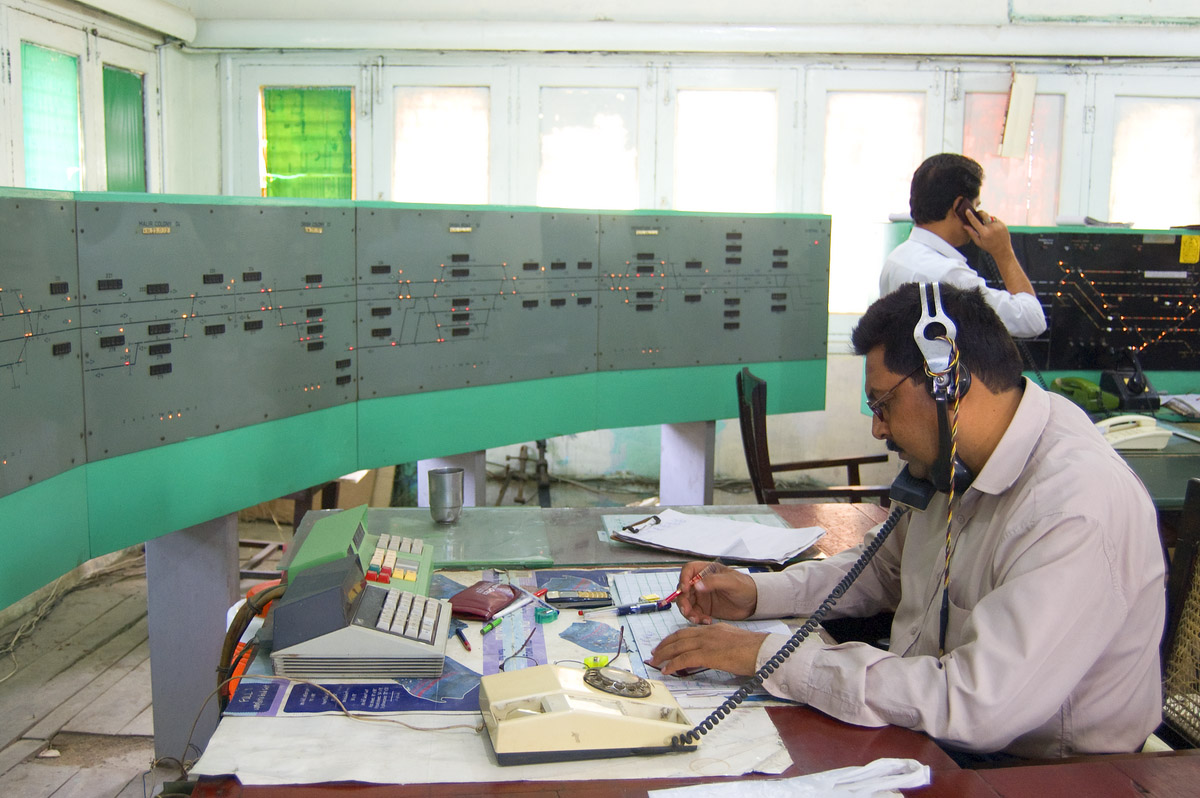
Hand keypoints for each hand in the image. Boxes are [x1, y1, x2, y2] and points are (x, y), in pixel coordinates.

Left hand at [647, 623, 766, 676]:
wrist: (762, 651)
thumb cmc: (753, 650)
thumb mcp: (733, 642)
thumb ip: (719, 644)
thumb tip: (711, 654)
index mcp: (714, 628)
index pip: (688, 631)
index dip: (674, 638)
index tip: (667, 644)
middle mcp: (707, 632)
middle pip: (679, 637)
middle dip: (665, 645)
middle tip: (655, 653)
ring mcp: (706, 642)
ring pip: (678, 646)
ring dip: (664, 654)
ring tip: (656, 662)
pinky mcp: (707, 654)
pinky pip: (684, 659)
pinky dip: (672, 664)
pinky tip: (666, 670)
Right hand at [673, 561, 757, 623]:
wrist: (753, 602)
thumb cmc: (745, 586)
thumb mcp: (731, 582)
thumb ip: (714, 581)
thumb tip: (696, 585)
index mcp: (705, 570)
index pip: (688, 570)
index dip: (683, 579)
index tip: (685, 589)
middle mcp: (700, 582)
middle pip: (683, 589)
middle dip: (683, 601)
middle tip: (687, 611)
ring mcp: (701, 596)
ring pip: (686, 603)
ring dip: (688, 612)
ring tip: (697, 620)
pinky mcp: (704, 609)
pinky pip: (694, 614)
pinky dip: (697, 619)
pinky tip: (707, 621)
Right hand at [963, 208, 1013, 258]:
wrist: (1003, 250)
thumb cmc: (989, 247)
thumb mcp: (978, 242)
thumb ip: (971, 233)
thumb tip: (965, 226)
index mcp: (984, 233)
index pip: (975, 222)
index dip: (970, 216)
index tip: (967, 211)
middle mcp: (992, 228)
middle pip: (984, 214)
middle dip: (979, 213)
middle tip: (977, 214)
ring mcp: (998, 225)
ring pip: (990, 216)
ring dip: (987, 219)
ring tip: (987, 226)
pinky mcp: (1003, 224)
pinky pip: (996, 219)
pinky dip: (992, 221)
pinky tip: (993, 228)